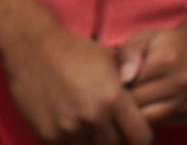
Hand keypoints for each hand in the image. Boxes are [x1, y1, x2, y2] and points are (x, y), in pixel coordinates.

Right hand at [0, 0, 153, 144]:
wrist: (35, 51)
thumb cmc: (78, 53)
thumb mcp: (113, 61)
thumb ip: (133, 81)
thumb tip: (151, 102)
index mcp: (113, 99)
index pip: (140, 136)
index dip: (143, 136)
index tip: (138, 130)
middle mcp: (92, 118)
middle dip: (120, 141)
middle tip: (116, 130)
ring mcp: (68, 129)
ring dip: (97, 143)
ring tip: (96, 130)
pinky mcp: (47, 135)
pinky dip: (75, 143)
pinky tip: (76, 129)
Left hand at [117, 4, 186, 128]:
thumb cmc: (169, 42)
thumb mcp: (146, 38)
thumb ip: (129, 53)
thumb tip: (123, 79)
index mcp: (166, 61)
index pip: (126, 88)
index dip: (115, 87)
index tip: (114, 82)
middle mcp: (180, 83)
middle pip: (136, 106)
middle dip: (125, 101)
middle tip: (123, 92)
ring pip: (147, 120)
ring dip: (138, 112)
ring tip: (136, 99)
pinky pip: (160, 124)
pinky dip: (152, 117)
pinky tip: (151, 104)